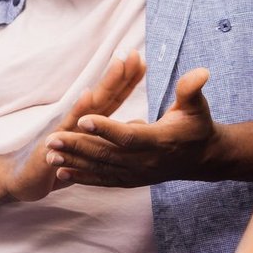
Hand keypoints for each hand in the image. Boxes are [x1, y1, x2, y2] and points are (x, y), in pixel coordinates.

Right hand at [0, 52, 145, 201]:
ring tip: (119, 64)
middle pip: (104, 96)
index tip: (141, 61)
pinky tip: (87, 94)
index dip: (126, 81)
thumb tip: (138, 123)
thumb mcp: (85, 151)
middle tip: (134, 53)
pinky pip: (68, 125)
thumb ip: (109, 136)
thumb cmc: (55, 163)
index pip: (111, 99)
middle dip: (120, 75)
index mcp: (87, 124)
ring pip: (90, 104)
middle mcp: (77, 122)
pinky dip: (79, 109)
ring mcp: (65, 130)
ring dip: (105, 84)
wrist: (21, 179)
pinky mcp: (54, 143)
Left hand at [46, 68, 219, 187]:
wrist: (202, 158)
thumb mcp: (197, 106)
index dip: (105, 128)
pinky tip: (61, 172)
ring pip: (101, 169)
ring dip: (74, 162)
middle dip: (77, 147)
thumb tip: (200, 72)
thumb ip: (191, 90)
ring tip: (49, 155)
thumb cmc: (197, 127)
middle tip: (51, 138)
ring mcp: (137, 174)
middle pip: (107, 154)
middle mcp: (145, 162)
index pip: (128, 136)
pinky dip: (82, 177)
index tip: (82, 118)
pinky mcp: (131, 180)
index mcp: (158, 141)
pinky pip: (104, 180)